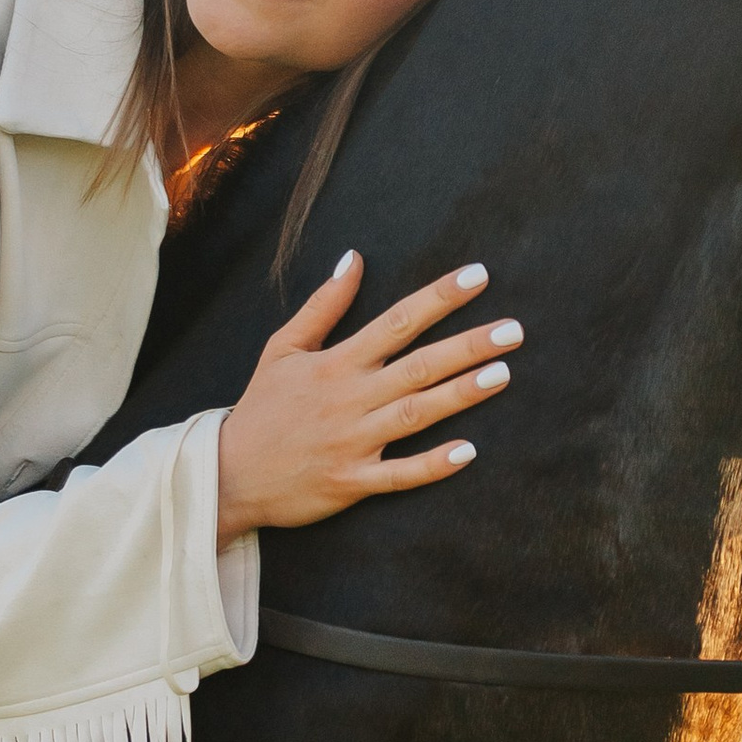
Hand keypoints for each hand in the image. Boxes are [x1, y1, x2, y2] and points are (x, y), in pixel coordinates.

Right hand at [215, 254, 520, 546]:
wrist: (227, 472)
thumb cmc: (261, 408)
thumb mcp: (282, 348)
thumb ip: (322, 306)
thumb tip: (353, 259)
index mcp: (336, 363)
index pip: (396, 321)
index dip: (438, 298)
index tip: (478, 276)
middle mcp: (350, 398)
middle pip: (418, 366)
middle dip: (467, 346)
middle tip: (513, 330)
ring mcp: (353, 441)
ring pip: (415, 414)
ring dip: (460, 395)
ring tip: (503, 374)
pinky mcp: (351, 481)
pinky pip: (399, 475)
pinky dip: (432, 465)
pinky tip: (468, 451)